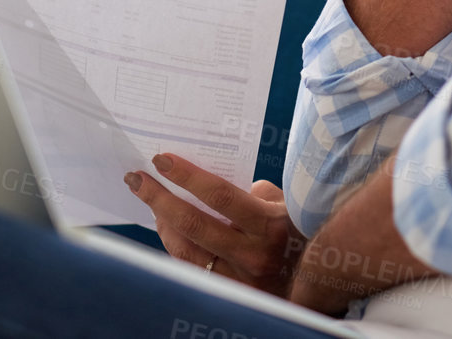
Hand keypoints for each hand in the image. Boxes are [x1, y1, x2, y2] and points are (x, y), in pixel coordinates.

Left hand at [125, 154, 305, 296]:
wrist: (314, 279)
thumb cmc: (297, 229)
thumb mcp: (285, 204)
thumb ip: (253, 193)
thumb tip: (216, 184)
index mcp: (268, 224)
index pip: (219, 196)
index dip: (187, 176)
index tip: (160, 159)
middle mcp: (252, 253)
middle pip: (193, 224)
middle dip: (158, 198)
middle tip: (136, 179)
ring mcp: (239, 278)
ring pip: (185, 249)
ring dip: (161, 223)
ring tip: (150, 201)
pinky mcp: (229, 292)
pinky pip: (191, 266)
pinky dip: (175, 244)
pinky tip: (167, 228)